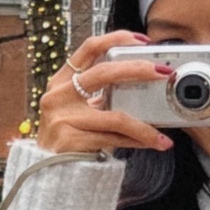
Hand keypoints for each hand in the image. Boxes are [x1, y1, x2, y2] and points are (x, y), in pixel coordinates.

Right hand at [36, 31, 175, 156]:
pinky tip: (150, 144)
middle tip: (163, 72)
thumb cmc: (68, 136)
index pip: (89, 48)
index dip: (117, 38)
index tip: (143, 41)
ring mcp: (63, 118)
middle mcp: (59, 95)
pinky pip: (113, 139)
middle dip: (138, 69)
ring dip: (144, 127)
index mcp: (62, 80)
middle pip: (104, 73)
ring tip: (163, 136)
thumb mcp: (76, 107)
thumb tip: (140, 80)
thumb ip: (98, 92)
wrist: (46, 171)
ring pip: (115, 117)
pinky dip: (135, 142)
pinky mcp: (71, 140)